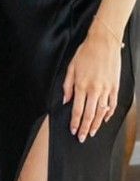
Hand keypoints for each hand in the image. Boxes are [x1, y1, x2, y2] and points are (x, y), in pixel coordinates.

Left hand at [63, 20, 122, 142]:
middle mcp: (94, 89)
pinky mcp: (115, 87)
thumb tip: (66, 99)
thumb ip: (67, 85)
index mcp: (81, 85)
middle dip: (84, 128)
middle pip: (89, 114)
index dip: (75, 122)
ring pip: (101, 112)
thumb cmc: (86, 53)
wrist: (104, 43)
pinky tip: (104, 119)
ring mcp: (106, 89)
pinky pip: (112, 104)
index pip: (77, 109)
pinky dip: (108, 113)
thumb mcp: (71, 67)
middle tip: (82, 138)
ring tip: (92, 132)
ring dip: (96, 124)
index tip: (73, 130)